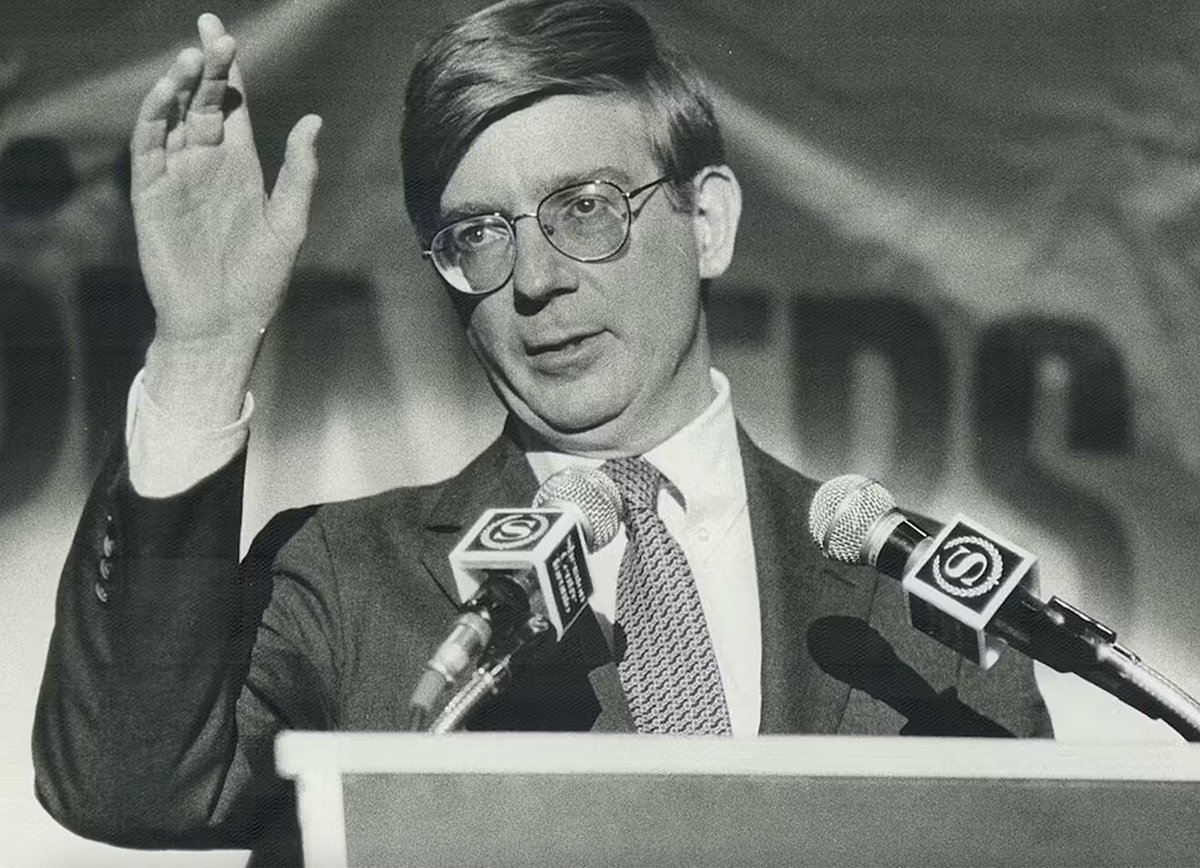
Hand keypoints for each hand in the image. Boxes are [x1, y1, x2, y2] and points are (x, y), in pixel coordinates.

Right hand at [133, 13, 319, 415]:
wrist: (224, 324)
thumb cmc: (259, 281)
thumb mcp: (289, 222)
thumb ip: (300, 172)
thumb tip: (314, 120)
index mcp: (239, 165)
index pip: (232, 105)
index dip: (228, 70)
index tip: (225, 34)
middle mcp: (206, 163)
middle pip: (203, 101)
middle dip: (207, 67)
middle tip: (215, 34)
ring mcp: (176, 175)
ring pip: (173, 117)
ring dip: (179, 85)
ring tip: (192, 58)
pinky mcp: (151, 193)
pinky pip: (148, 146)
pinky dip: (154, 117)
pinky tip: (167, 95)